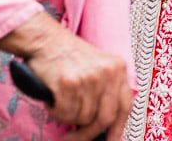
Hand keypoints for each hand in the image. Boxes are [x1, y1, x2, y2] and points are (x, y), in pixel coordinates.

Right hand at [0, 12, 132, 140]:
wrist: (46, 40)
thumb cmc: (69, 57)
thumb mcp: (98, 67)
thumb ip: (106, 91)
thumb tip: (105, 125)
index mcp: (118, 69)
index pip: (125, 105)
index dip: (118, 128)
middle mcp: (107, 73)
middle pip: (105, 118)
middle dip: (88, 134)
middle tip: (73, 139)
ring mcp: (89, 78)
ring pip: (82, 118)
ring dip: (68, 117)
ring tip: (62, 101)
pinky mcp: (68, 83)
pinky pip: (64, 113)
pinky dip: (56, 112)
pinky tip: (54, 98)